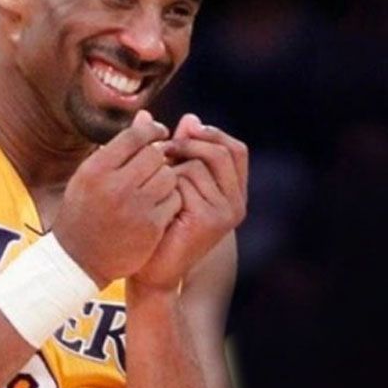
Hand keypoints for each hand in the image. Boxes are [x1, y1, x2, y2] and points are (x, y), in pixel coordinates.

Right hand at [55, 110, 181, 287]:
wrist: (78, 260)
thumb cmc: (83, 212)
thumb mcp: (89, 176)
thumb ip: (117, 148)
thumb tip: (146, 116)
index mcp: (96, 169)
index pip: (135, 136)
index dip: (152, 130)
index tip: (159, 133)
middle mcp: (115, 186)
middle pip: (155, 155)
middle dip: (159, 157)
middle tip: (155, 165)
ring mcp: (135, 207)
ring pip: (168, 176)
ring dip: (166, 178)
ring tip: (155, 186)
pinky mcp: (150, 227)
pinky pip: (174, 200)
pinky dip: (170, 200)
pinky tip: (158, 205)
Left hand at [133, 114, 247, 291]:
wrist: (151, 271)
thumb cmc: (159, 225)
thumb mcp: (175, 182)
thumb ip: (183, 151)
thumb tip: (189, 116)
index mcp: (233, 192)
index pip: (235, 149)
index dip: (211, 133)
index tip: (185, 128)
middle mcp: (236, 203)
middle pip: (219, 151)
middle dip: (187, 144)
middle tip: (162, 150)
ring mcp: (225, 213)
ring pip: (198, 165)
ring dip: (171, 168)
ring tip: (154, 184)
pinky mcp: (209, 220)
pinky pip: (185, 182)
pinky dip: (165, 185)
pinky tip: (155, 200)